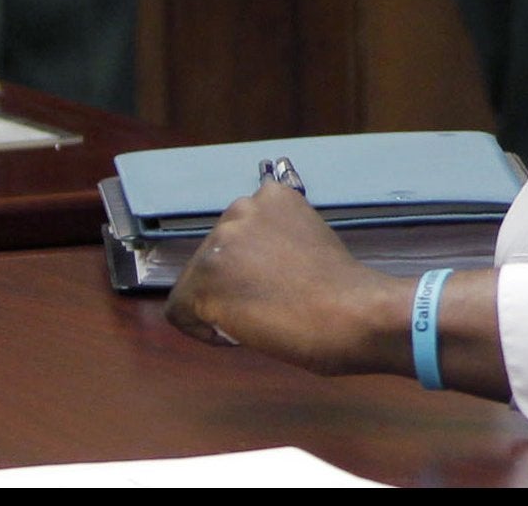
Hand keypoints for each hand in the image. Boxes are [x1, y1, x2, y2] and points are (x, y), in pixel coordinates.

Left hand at [166, 183, 400, 373]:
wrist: (348, 313)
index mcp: (272, 196)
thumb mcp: (310, 240)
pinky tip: (240, 331)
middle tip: (270, 302)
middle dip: (233, 280)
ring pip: (196, 282)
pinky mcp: (203, 280)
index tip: (278, 283)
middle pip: (215, 255)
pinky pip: (180, 311)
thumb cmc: (344, 289)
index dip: (253, 266)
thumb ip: (278, 239)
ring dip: (219, 303)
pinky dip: (203, 329)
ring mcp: (219, 242)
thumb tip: (256, 262)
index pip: (239, 233)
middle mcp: (240, 208)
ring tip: (260, 316)